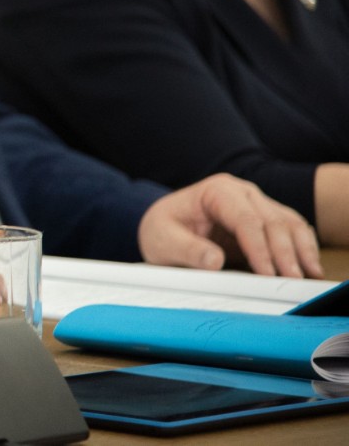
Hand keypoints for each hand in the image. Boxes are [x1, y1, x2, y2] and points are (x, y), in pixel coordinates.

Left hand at [139, 173, 322, 277]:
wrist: (166, 228)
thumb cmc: (163, 231)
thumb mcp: (162, 241)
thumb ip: (186, 250)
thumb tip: (213, 261)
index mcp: (217, 191)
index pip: (244, 218)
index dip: (259, 247)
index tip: (267, 274)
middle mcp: (242, 193)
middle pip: (272, 221)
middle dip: (284, 252)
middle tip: (292, 281)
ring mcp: (258, 205)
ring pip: (289, 224)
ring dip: (301, 250)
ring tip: (309, 277)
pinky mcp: (266, 222)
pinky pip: (293, 231)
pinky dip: (304, 248)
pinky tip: (310, 268)